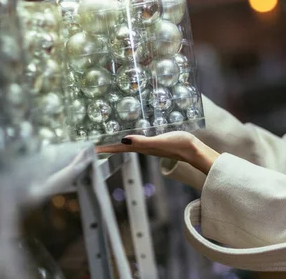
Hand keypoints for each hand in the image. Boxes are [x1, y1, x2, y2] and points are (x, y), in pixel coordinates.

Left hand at [95, 131, 219, 174]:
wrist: (194, 150)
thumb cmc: (178, 145)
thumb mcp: (159, 141)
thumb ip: (143, 141)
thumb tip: (123, 141)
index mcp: (142, 148)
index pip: (120, 149)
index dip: (106, 149)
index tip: (91, 149)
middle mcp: (144, 148)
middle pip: (122, 148)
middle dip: (108, 147)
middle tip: (95, 145)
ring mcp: (151, 146)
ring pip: (130, 145)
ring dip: (118, 143)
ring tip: (108, 140)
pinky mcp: (158, 142)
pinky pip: (140, 140)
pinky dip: (132, 139)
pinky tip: (133, 135)